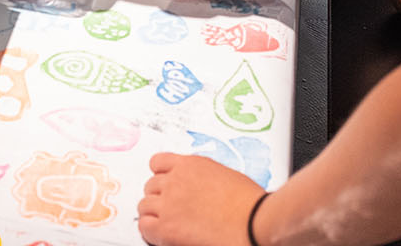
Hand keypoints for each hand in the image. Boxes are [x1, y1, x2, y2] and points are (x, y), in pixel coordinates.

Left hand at [138, 153, 264, 245]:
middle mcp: (175, 180)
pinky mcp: (167, 227)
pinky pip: (145, 226)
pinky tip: (163, 236)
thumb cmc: (250, 203)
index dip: (161, 177)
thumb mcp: (224, 177)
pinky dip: (151, 232)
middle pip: (150, 186)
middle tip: (171, 210)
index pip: (158, 163)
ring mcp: (169, 203)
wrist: (256, 222)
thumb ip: (202, 179)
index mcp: (190, 165)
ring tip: (167, 224)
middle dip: (159, 197)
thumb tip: (197, 190)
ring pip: (144, 206)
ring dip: (153, 214)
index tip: (166, 186)